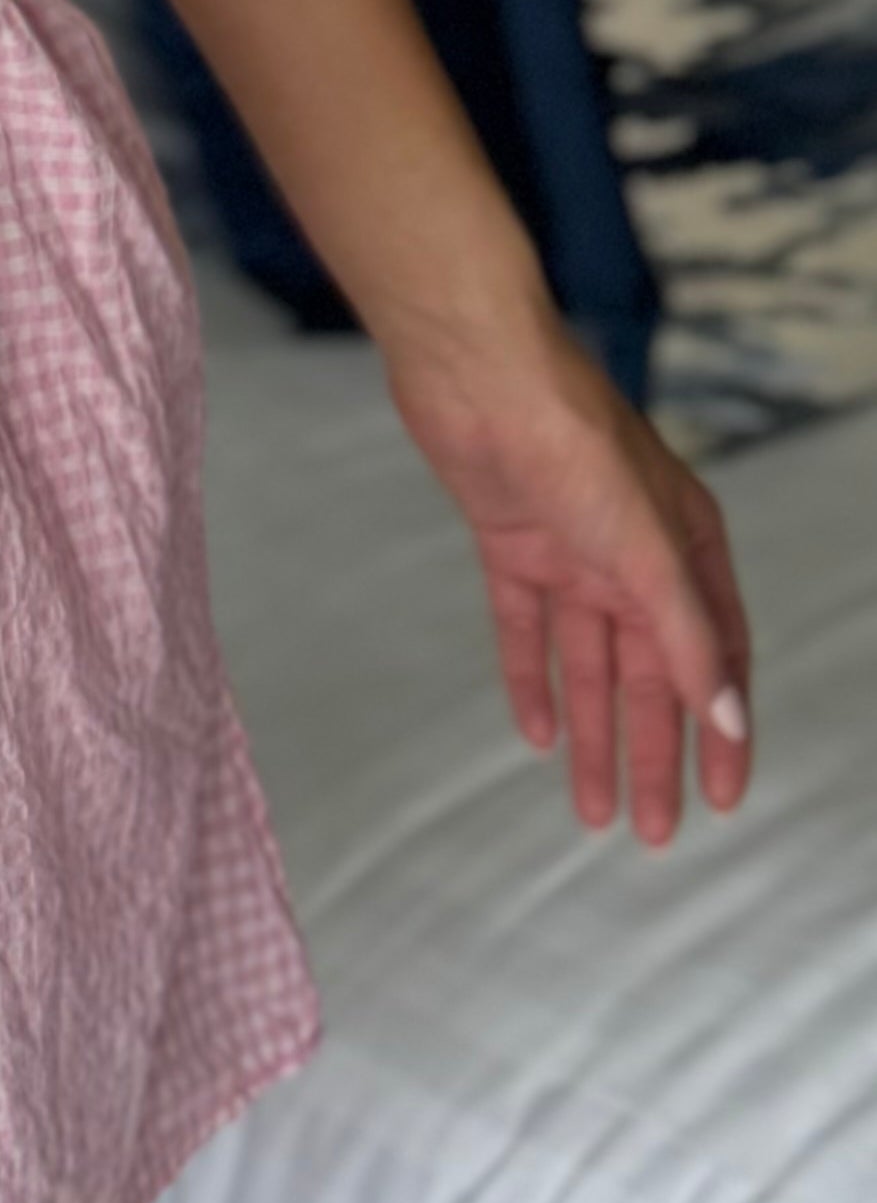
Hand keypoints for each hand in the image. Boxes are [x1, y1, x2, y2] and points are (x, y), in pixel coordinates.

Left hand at [382, 307, 755, 844]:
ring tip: (593, 808)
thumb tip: (727, 720)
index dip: (721, 733)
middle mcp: (635, 556)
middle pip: (650, 677)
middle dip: (653, 753)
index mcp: (687, 550)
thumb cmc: (573, 439)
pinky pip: (527, 628)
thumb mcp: (642, 547)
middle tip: (656, 832)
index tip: (723, 800)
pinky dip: (531, 677)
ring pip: (589, 663)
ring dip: (591, 732)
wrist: (476, 371)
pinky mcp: (512, 543)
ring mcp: (573, 551)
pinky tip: (533, 733)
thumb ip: (685, 636)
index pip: (716, 662)